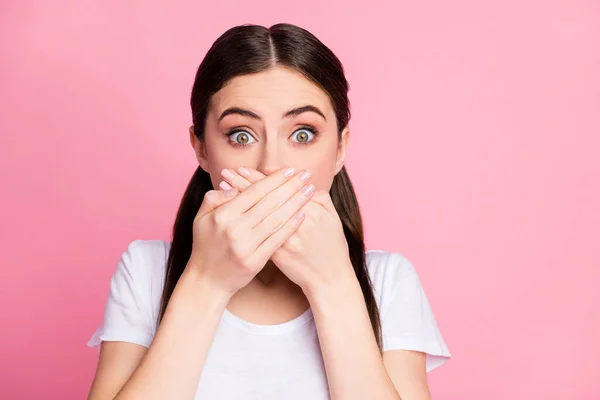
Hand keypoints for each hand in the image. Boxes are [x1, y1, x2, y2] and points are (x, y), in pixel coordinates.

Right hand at [188, 167, 314, 295]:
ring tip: (309, 190)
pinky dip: (291, 225)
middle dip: (290, 186)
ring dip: (296, 202)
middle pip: (269, 203)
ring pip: (276, 219)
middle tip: (306, 175)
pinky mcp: (255, 261)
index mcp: (223, 215)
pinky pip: (277, 239)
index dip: (274, 179)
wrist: (207, 280)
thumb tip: (233, 186)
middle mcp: (235, 229)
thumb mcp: (201, 218)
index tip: (290, 170)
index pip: (254, 192)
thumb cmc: (206, 245)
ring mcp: (246, 246)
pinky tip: (303, 214)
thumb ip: (214, 198)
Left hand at [218, 167, 353, 295]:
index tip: (244, 169)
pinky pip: (256, 235)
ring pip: (257, 215)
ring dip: (240, 199)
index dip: (261, 178)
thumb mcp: (332, 218)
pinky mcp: (276, 255)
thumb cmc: (333, 246)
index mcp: (310, 212)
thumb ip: (321, 199)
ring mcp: (284, 241)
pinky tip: (230, 212)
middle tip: (228, 172)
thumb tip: (308, 185)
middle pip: (264, 199)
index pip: (279, 189)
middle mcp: (295, 225)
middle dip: (244, 184)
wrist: (328, 279)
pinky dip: (243, 222)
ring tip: (224, 185)